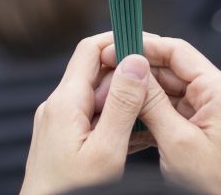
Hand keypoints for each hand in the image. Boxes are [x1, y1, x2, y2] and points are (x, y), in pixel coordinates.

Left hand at [21, 33, 159, 194]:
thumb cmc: (70, 193)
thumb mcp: (106, 151)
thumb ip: (122, 105)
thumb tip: (136, 61)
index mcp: (65, 102)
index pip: (91, 49)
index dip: (120, 41)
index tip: (149, 46)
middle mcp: (58, 107)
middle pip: (98, 74)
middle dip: (130, 77)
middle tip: (162, 89)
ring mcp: (60, 124)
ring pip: (100, 99)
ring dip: (127, 104)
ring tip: (156, 116)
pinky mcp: (64, 141)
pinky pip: (94, 120)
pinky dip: (117, 123)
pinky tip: (140, 136)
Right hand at [103, 33, 220, 194]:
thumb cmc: (214, 185)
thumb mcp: (177, 142)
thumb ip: (153, 103)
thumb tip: (132, 68)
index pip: (179, 52)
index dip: (145, 46)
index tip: (116, 45)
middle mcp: (219, 96)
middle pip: (171, 70)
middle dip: (139, 72)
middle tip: (106, 72)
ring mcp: (210, 113)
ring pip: (167, 91)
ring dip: (140, 95)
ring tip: (110, 96)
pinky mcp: (200, 129)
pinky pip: (170, 112)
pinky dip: (148, 114)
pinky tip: (125, 118)